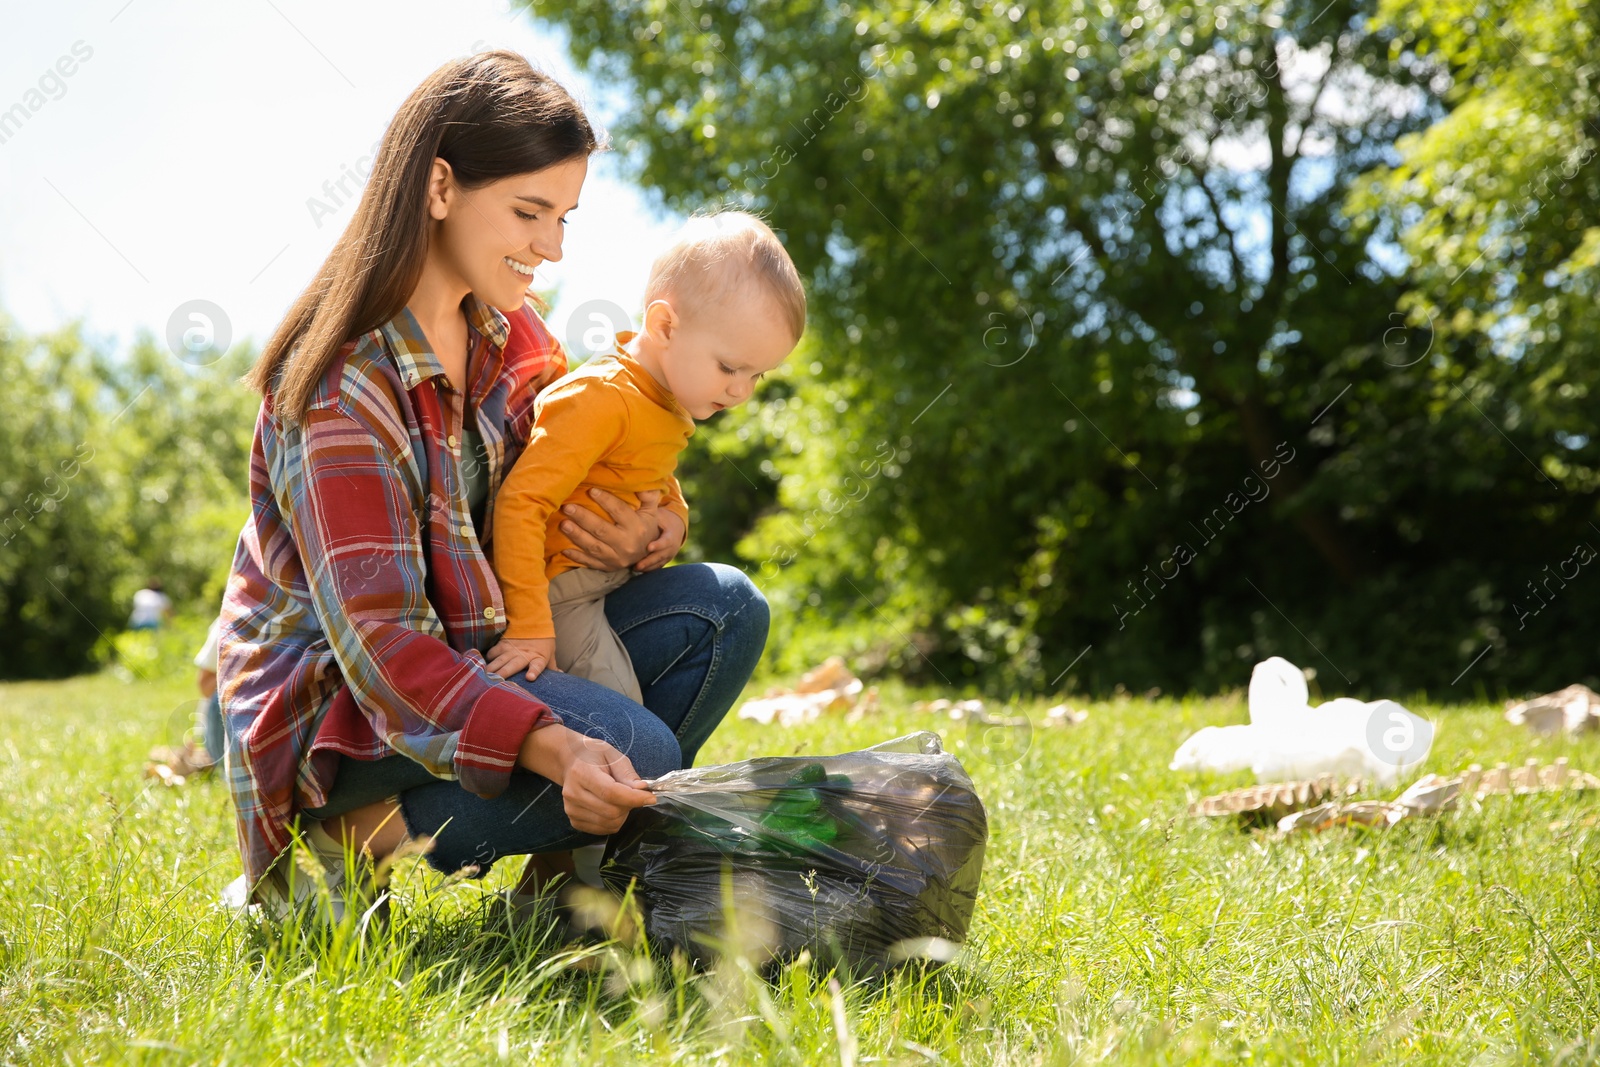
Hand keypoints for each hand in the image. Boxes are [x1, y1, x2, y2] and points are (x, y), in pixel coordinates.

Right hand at [485, 636, 556, 680]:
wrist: (533, 620)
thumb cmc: (543, 641)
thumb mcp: (550, 654)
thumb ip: (552, 666)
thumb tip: (560, 675)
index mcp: (538, 658)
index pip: (537, 666)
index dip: (534, 671)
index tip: (530, 677)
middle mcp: (524, 654)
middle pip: (513, 666)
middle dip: (503, 674)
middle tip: (495, 682)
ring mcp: (512, 649)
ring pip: (499, 661)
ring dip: (492, 669)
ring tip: (485, 677)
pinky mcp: (502, 644)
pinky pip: (492, 653)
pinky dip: (488, 660)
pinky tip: (482, 666)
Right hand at [517, 725, 656, 834]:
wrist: (569, 762)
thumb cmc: (593, 755)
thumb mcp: (613, 755)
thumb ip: (628, 773)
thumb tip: (642, 790)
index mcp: (582, 773)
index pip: (611, 793)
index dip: (634, 798)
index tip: (651, 797)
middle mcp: (573, 794)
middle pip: (611, 812)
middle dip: (629, 805)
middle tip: (632, 794)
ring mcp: (571, 810)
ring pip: (609, 824)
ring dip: (622, 815)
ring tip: (620, 800)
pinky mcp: (574, 821)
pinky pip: (602, 830)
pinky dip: (613, 822)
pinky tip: (611, 807)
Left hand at [558, 488, 660, 571]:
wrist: (649, 555)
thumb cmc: (645, 527)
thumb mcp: (651, 511)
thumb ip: (648, 496)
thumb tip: (642, 482)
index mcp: (637, 527)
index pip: (619, 511)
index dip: (605, 500)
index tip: (591, 490)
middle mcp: (627, 544)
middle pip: (601, 529)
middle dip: (583, 518)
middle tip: (567, 507)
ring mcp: (616, 558)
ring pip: (593, 546)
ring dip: (576, 535)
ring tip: (563, 524)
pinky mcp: (608, 567)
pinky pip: (590, 562)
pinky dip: (577, 557)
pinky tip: (564, 548)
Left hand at [635, 508, 683, 572]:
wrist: (675, 529)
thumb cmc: (663, 519)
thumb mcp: (659, 514)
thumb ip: (650, 511)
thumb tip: (640, 496)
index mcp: (672, 535)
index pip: (667, 541)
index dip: (658, 544)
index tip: (649, 547)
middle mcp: (672, 548)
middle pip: (661, 556)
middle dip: (649, 561)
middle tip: (637, 565)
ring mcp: (668, 556)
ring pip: (658, 564)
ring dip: (647, 567)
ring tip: (635, 568)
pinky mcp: (664, 561)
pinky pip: (656, 568)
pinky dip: (647, 569)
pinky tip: (636, 570)